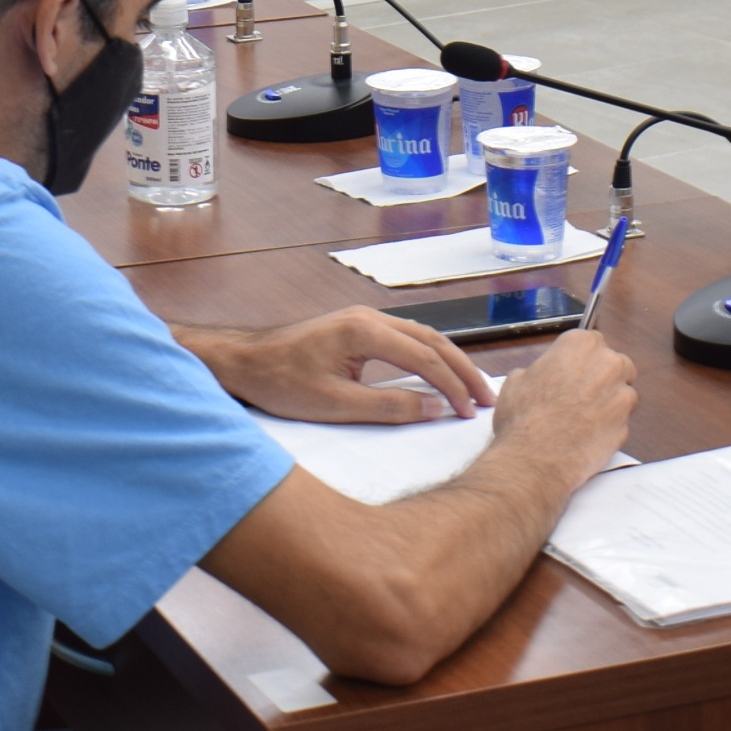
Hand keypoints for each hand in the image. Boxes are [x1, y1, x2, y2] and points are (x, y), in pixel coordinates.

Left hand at [193, 308, 493, 423]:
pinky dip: (428, 356)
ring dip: (448, 361)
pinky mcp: (355, 329)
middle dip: (462, 370)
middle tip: (487, 400)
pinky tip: (439, 373)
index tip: (469, 413)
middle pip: (431, 340)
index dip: (452, 386)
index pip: (424, 357)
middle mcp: (368, 317)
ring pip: (420, 336)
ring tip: (472, 389)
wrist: (243, 362)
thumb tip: (435, 408)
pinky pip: (404, 339)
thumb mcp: (335, 404)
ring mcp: (362, 320)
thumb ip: (389, 406)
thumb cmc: (280, 382)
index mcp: (364, 330)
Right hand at [486, 329, 633, 475]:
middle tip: (583, 393)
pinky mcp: (626, 426)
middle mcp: (606, 365)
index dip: (583, 358)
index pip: (592, 340)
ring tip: (586, 417)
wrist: (535, 459)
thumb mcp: (517, 380)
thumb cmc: (524, 418)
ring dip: (611, 401)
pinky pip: (622, 421)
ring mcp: (620, 396)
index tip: (575, 369)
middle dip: (605, 376)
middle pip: (617, 364)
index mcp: (580, 345)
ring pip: (625, 393)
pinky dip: (610, 426)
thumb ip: (539, 370)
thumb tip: (541, 376)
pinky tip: (589, 435)